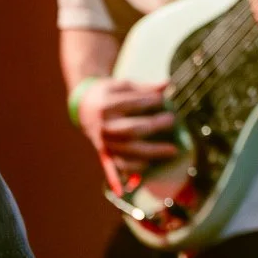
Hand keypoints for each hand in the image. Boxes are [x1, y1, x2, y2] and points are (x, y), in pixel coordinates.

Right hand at [73, 76, 176, 190]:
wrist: (84, 107)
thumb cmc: (109, 94)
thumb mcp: (123, 86)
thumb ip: (145, 88)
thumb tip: (168, 85)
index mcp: (105, 106)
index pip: (130, 104)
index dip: (148, 101)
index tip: (163, 99)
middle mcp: (103, 126)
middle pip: (131, 130)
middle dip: (154, 126)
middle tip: (172, 120)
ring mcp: (104, 142)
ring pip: (129, 151)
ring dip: (153, 152)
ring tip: (173, 150)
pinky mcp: (105, 153)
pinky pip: (118, 166)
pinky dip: (130, 172)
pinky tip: (146, 171)